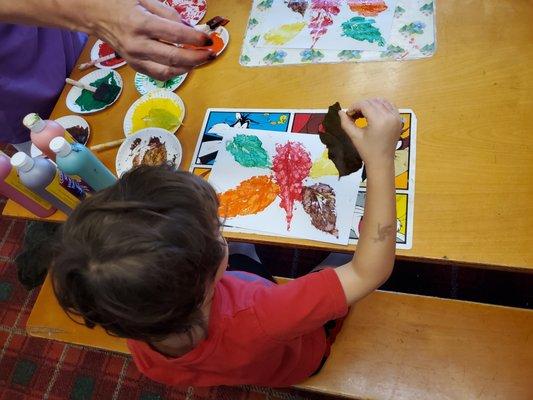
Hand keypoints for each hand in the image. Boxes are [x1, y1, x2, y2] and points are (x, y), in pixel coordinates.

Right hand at [90, 0, 213, 79]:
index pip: (175, 35)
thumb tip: (190, 30)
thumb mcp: (144, 0)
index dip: (195, 39)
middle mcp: (138, 45)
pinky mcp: (135, 66)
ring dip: (188, 68)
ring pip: (168, 71)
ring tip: (201, 60)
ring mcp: (135, 59)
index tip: (208, 39)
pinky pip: (159, 74)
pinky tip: (185, 65)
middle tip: (210, 54)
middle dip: (196, 57)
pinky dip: (175, 72)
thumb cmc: (120, 3)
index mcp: (141, 24)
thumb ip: (168, 15)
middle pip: (174, 58)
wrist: (93, 14)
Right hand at [338, 98, 401, 168]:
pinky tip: (374, 113)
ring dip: (371, 104)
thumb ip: (346, 123)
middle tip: (354, 115)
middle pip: (373, 101)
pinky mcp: (399, 119)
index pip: (365, 105)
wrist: (382, 161)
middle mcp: (390, 116)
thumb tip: (340, 112)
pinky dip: (381, 106)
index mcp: (379, 121)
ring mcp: (396, 117)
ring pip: (382, 101)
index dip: (354, 106)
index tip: (348, 113)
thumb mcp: (354, 136)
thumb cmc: (367, 151)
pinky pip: (390, 106)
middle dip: (362, 105)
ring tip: (364, 113)